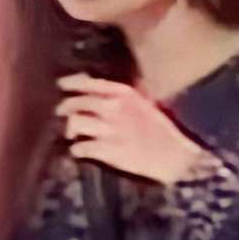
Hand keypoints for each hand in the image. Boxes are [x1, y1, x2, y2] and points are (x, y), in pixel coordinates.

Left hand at [54, 73, 207, 184]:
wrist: (177, 156)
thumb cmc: (164, 129)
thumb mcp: (145, 102)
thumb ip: (122, 95)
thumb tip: (98, 87)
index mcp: (123, 93)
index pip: (88, 83)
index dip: (71, 83)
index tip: (61, 85)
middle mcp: (112, 107)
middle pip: (76, 103)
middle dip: (65, 108)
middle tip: (61, 113)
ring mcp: (109, 130)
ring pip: (74, 124)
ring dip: (70, 129)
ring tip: (72, 134)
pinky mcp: (108, 151)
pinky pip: (81, 147)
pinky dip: (77, 149)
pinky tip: (80, 150)